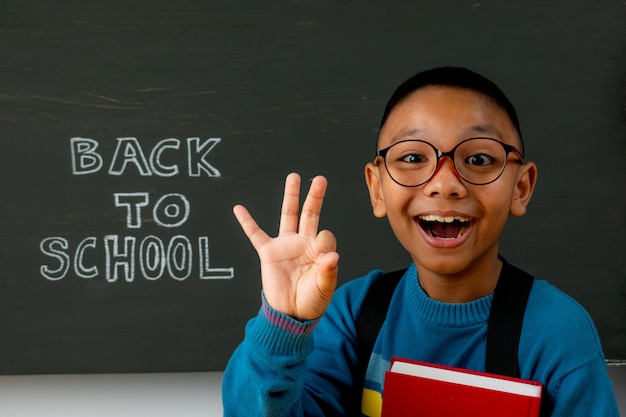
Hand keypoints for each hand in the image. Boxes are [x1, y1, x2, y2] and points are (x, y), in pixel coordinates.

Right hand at [233, 173, 338, 320]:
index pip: (325, 236)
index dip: (324, 243)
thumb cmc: (311, 300)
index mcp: (319, 250)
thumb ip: (328, 271)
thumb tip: (332, 256)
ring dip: (291, 197)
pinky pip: (255, 234)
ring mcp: (285, 245)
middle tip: (320, 179)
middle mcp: (303, 243)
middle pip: (310, 214)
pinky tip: (239, 208)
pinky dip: (246, 221)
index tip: (323, 257)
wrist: (290, 314)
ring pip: (288, 215)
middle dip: (315, 196)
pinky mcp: (268, 252)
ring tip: (293, 177)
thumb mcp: (323, 288)